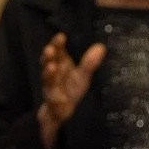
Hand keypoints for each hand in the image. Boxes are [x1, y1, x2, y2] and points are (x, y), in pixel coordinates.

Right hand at [37, 33, 103, 148]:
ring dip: (48, 74)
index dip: (57, 44)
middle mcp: (52, 75)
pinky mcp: (52, 106)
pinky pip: (53, 103)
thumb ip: (89, 63)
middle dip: (48, 57)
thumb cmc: (70, 89)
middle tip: (50, 50)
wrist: (60, 112)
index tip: (61, 37)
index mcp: (59, 65)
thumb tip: (101, 46)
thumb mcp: (82, 76)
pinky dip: (56, 101)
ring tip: (51, 67)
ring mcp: (50, 90)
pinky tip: (61, 100)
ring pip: (46, 82)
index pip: (57, 52)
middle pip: (47, 63)